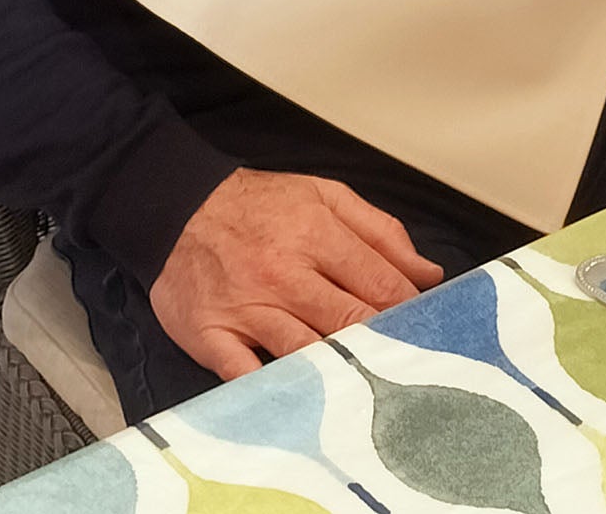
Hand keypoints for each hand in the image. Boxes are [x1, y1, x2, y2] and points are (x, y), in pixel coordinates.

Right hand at [148, 167, 444, 380]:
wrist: (178, 205)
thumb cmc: (258, 205)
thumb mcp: (324, 195)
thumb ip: (380, 231)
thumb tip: (428, 274)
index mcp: (316, 233)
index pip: (381, 285)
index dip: (411, 313)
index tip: (425, 331)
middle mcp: (283, 273)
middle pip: (350, 321)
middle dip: (384, 345)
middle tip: (407, 367)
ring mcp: (247, 309)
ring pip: (306, 353)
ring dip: (341, 374)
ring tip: (370, 393)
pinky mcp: (212, 336)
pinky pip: (246, 377)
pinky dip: (274, 394)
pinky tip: (303, 409)